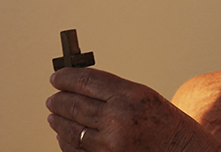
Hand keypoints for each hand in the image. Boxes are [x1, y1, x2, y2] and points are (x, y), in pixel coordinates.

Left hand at [46, 68, 220, 151]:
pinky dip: (65, 141)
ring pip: (70, 129)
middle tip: (53, 97)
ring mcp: (110, 143)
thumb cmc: (168, 125)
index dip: (66, 78)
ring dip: (59, 120)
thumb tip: (81, 86)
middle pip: (74, 104)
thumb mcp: (145, 96)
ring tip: (54, 114)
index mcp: (129, 95)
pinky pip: (75, 150)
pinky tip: (63, 135)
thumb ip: (113, 90)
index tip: (57, 77)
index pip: (86, 81)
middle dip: (59, 100)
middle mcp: (118, 118)